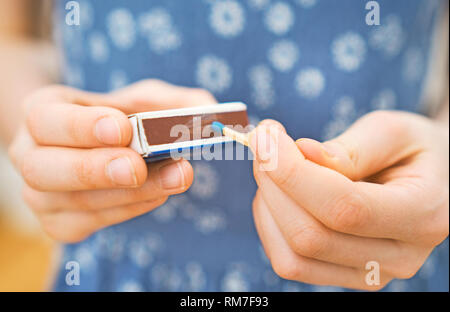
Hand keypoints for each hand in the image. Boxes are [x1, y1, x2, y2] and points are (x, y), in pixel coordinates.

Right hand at [8, 79, 215, 241]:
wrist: (98, 149)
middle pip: (44, 169)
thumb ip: (175, 102)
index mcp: (42, 113)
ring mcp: (42, 195)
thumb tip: (208, 111)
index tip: (121, 128)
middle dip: (96, 169)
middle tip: (137, 167)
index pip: (45, 119)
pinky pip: (92, 222)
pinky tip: (158, 194)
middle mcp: (31, 155)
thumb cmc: (120, 118)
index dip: (81, 126)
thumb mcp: (145, 99)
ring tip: (176, 178)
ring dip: (128, 194)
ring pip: (75, 202)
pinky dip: (128, 210)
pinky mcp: (62, 223)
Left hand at [250, 111, 448, 289]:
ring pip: (294, 256)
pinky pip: (290, 263)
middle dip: (274, 182)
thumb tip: (302, 154)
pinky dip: (271, 225)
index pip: (345, 207)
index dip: (293, 173)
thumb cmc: (408, 151)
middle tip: (264, 143)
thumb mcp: (393, 132)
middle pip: (311, 236)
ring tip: (275, 167)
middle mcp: (399, 257)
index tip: (265, 136)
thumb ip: (351, 148)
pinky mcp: (343, 276)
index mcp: (422, 215)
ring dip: (269, 205)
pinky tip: (279, 194)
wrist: (427, 183)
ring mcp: (369, 274)